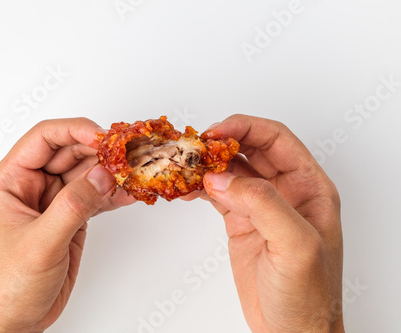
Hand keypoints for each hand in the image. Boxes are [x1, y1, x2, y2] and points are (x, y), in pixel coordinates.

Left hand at [0, 118, 134, 332]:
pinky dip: (113, 194)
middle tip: (129, 155)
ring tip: (136, 171)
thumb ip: (73, 206)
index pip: (44, 139)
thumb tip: (102, 174)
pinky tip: (130, 193)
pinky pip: (95, 195)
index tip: (104, 136)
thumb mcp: (40, 243)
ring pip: (87, 172)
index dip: (75, 130)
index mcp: (11, 180)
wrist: (16, 318)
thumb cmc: (10, 283)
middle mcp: (32, 185)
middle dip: (101, 151)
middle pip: (71, 152)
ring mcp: (54, 200)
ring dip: (111, 172)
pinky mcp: (71, 216)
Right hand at [201, 115, 343, 331]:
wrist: (291, 330)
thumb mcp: (296, 245)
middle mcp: (285, 191)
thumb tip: (223, 177)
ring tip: (183, 164)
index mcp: (309, 186)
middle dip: (221, 142)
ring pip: (231, 170)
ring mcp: (260, 205)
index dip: (245, 128)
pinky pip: (218, 193)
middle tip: (193, 147)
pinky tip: (186, 186)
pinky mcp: (240, 221)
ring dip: (207, 164)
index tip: (216, 131)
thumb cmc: (310, 295)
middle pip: (249, 149)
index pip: (276, 140)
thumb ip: (263, 204)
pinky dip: (200, 186)